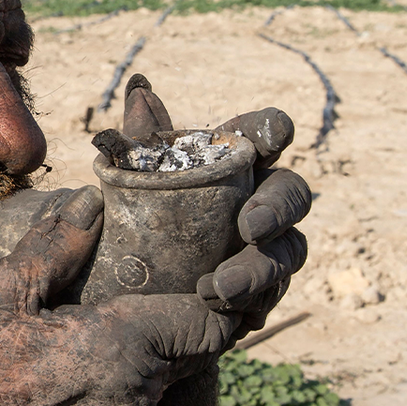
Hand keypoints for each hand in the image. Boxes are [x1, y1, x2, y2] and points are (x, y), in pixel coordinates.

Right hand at [0, 187, 243, 405]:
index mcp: (117, 353)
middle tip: (186, 243)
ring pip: (181, 358)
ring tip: (155, 267)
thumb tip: (90, 200)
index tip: (212, 246)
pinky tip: (127, 305)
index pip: (208, 322)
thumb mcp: (0, 293)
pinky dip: (155, 340)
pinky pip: (157, 374)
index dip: (224, 284)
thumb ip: (54, 246)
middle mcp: (137, 390)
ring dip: (175, 317)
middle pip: (202, 339)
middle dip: (201, 292)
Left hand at [122, 73, 310, 342]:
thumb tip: (139, 91)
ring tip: (218, 287)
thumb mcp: (125, 186)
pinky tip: (228, 314)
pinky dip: (254, 303)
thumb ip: (138, 143)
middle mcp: (257, 200)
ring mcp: (264, 249)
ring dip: (261, 268)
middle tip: (250, 226)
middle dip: (278, 207)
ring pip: (288, 251)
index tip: (272, 135)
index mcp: (229, 162)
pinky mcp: (258, 295)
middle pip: (291, 193)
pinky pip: (273, 297)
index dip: (272, 129)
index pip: (261, 135)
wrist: (115, 298)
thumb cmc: (125, 225)